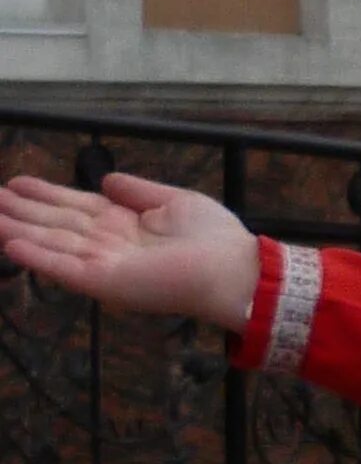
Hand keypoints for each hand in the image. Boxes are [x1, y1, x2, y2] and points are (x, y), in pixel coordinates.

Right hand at [0, 171, 261, 329]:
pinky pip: (65, 268)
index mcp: (124, 224)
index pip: (75, 206)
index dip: (45, 194)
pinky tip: (9, 244)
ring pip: (51, 243)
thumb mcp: (173, 201)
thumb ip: (137, 190)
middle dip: (20, 211)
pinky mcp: (107, 283)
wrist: (234, 269)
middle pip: (55, 224)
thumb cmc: (215, 239)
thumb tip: (106, 180)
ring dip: (16, 231)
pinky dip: (37, 257)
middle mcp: (109, 245)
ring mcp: (105, 264)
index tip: (15, 183)